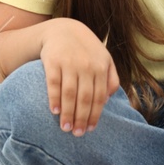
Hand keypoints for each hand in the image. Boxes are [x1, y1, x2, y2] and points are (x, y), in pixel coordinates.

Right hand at [40, 18, 119, 136]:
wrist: (64, 30)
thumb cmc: (87, 50)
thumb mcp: (104, 59)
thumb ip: (111, 78)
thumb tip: (108, 99)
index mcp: (101, 67)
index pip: (99, 97)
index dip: (95, 115)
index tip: (90, 129)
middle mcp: (87, 66)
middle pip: (85, 98)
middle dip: (81, 118)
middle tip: (77, 134)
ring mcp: (69, 63)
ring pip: (69, 93)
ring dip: (67, 113)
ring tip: (65, 128)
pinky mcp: (53, 61)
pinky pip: (53, 83)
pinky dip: (54, 98)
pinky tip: (54, 111)